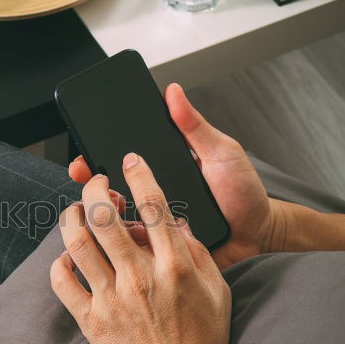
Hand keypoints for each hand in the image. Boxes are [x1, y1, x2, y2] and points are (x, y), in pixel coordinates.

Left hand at [51, 152, 230, 343]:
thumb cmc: (202, 342)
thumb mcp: (217, 291)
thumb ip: (196, 252)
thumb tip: (175, 223)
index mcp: (174, 266)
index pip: (153, 206)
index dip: (139, 175)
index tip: (130, 161)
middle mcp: (140, 278)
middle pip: (105, 217)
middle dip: (95, 189)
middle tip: (95, 183)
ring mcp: (112, 298)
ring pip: (78, 243)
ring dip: (71, 218)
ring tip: (74, 211)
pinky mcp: (91, 319)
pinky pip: (63, 281)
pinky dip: (60, 262)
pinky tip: (68, 256)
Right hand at [68, 84, 284, 268]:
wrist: (260, 234)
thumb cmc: (243, 192)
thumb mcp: (221, 152)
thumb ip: (195, 126)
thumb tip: (173, 91)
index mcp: (161, 172)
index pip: (120, 163)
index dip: (97, 158)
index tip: (85, 157)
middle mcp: (153, 198)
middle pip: (109, 193)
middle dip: (92, 188)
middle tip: (90, 181)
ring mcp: (155, 226)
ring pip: (116, 223)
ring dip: (106, 215)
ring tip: (112, 207)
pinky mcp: (162, 252)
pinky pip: (136, 250)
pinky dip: (126, 245)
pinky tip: (128, 237)